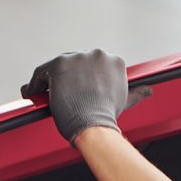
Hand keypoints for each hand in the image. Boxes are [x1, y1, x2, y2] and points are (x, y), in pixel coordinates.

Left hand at [22, 49, 150, 142]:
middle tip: (60, 93)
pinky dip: (35, 83)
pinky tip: (32, 93)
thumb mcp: (125, 101)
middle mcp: (96, 54)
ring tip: (44, 94)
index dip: (81, 77)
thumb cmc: (107, 117)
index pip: (91, 64)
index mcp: (114, 61)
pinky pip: (41, 72)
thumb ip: (135, 93)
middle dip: (66, 78)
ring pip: (57, 66)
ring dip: (50, 79)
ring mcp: (78, 58)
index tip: (75, 89)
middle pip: (74, 62)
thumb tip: (148, 91)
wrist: (94, 126)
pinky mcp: (59, 65)